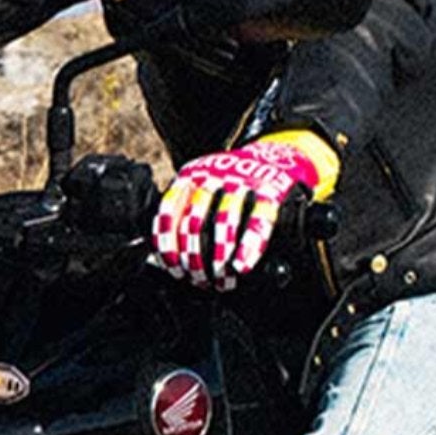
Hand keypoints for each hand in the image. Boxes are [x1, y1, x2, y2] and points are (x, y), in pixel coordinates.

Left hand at [151, 132, 335, 288]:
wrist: (271, 155)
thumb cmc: (229, 182)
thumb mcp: (198, 184)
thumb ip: (181, 208)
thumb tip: (164, 255)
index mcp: (191, 175)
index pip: (169, 210)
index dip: (168, 244)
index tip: (173, 268)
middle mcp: (214, 177)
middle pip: (194, 222)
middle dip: (193, 258)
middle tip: (197, 279)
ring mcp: (242, 183)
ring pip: (224, 222)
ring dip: (217, 256)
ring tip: (217, 279)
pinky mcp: (269, 192)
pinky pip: (258, 222)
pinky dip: (248, 247)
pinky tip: (240, 266)